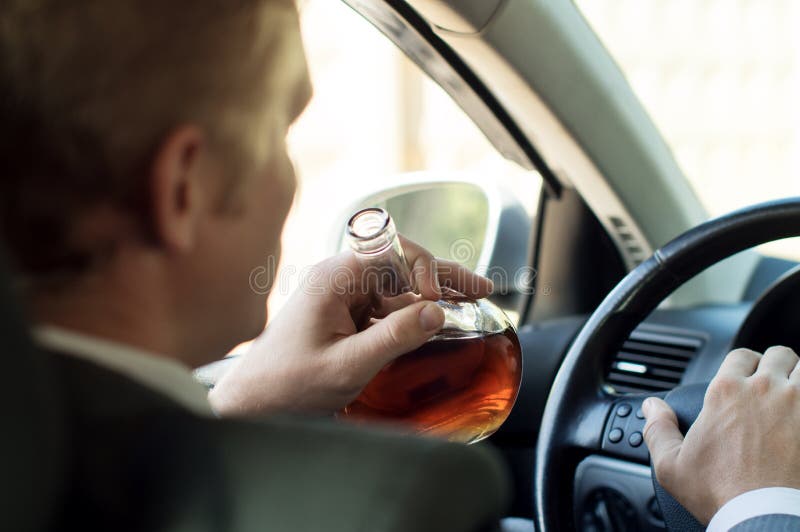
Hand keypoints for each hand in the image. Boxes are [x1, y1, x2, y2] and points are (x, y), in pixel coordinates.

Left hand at [208, 236, 492, 415]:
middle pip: (402, 265)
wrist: (253, 404)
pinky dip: (414, 313)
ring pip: (398, 286)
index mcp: (336, 279)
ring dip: (432, 294)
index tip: (439, 302)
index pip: (393, 251)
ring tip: (473, 301)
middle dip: (442, 277)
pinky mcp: (344, 315)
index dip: (423, 270)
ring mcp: (342, 297)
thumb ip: (394, 338)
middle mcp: (340, 280)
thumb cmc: (288, 384)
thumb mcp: (347, 365)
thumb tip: (436, 311)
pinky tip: (436, 322)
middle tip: (482, 289)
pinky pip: (386, 306)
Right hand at [642, 345, 799, 523]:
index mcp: (726, 392)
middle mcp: (765, 389)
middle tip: (774, 385)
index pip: (741, 355)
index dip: (743, 365)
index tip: (744, 380)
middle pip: (780, 354)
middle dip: (777, 365)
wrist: (765, 518)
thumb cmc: (720, 493)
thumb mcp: (672, 466)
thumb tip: (651, 407)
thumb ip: (658, 429)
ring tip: (795, 395)